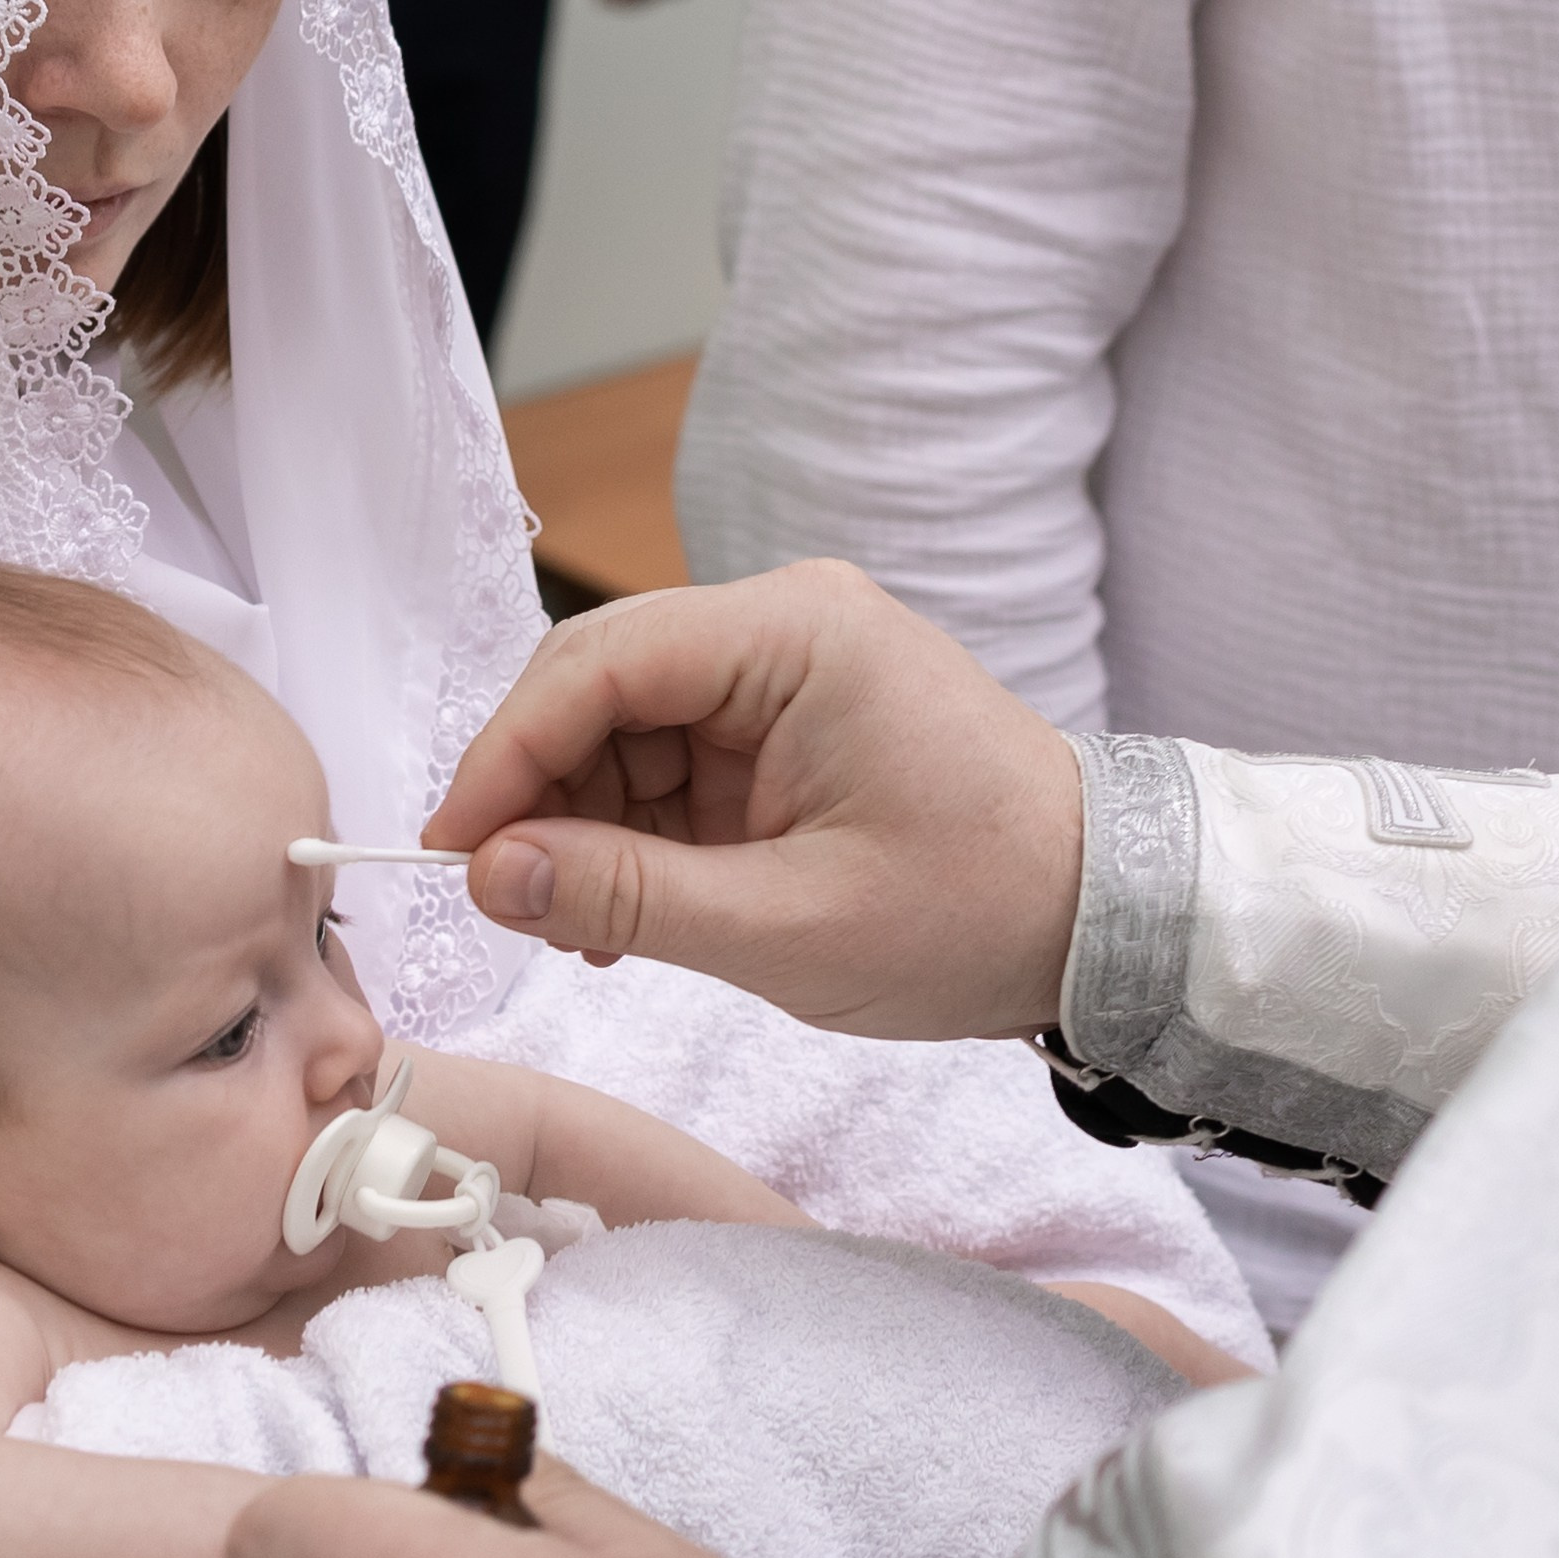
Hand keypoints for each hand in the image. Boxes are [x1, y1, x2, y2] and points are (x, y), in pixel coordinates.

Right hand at [427, 560, 1084, 1040]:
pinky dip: (634, 835)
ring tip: (583, 932)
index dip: (506, 756)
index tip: (452, 851)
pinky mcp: (790, 724)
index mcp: (795, 635)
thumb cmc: (979, 910)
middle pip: (600, 686)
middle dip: (540, 795)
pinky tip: (623, 915)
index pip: (598, 664)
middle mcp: (786, 625)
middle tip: (507, 904)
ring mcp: (788, 672)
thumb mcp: (790, 928)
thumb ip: (628, 896)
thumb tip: (490, 875)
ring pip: (625, 730)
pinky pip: (672, 762)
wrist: (1106, 921)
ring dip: (584, 826)